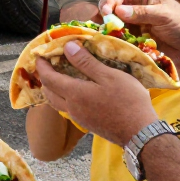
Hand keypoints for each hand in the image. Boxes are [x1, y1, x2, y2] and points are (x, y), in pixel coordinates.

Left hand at [35, 41, 155, 147]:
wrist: (140, 134)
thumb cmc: (127, 101)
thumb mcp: (109, 76)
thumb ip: (86, 62)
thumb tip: (67, 47)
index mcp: (74, 94)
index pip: (48, 78)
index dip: (41, 65)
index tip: (39, 54)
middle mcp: (72, 108)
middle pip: (48, 92)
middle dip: (44, 77)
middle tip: (48, 64)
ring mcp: (79, 118)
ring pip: (57, 102)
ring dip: (53, 88)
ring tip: (59, 75)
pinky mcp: (88, 124)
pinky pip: (67, 108)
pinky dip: (64, 97)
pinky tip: (76, 91)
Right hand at [98, 0, 179, 74]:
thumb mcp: (164, 15)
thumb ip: (142, 12)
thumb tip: (118, 11)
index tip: (105, 12)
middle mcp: (135, 6)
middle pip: (113, 6)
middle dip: (105, 14)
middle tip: (103, 24)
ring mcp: (134, 23)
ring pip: (114, 22)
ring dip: (109, 28)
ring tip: (104, 34)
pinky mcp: (135, 38)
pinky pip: (121, 37)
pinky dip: (115, 40)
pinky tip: (112, 43)